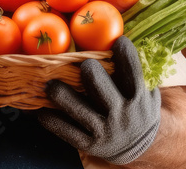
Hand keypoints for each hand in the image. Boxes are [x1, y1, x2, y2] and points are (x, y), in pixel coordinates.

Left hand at [39, 36, 160, 164]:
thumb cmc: (135, 108)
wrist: (138, 147)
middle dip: (89, 72)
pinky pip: (66, 131)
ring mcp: (104, 130)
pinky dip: (52, 120)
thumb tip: (118, 38)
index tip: (118, 41)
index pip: (133, 72)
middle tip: (82, 64)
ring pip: (79, 110)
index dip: (126, 54)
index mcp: (138, 98)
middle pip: (101, 88)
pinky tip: (40, 110)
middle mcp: (122, 115)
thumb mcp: (145, 92)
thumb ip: (134, 72)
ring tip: (49, 84)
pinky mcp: (89, 144)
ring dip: (62, 95)